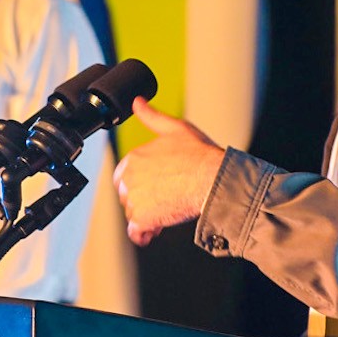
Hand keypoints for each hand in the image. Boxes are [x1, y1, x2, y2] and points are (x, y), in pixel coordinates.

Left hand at [113, 98, 224, 246]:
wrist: (214, 180)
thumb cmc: (200, 155)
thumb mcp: (176, 128)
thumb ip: (152, 117)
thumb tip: (138, 102)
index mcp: (134, 157)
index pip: (124, 175)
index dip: (139, 182)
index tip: (155, 184)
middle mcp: (130, 178)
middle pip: (128, 195)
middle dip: (143, 199)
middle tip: (165, 198)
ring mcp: (135, 199)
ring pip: (133, 213)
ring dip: (147, 215)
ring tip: (167, 212)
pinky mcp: (143, 219)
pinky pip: (136, 232)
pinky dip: (143, 234)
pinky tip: (153, 231)